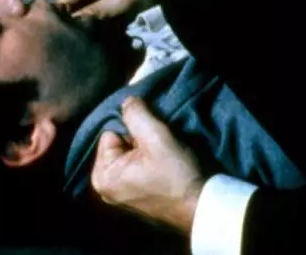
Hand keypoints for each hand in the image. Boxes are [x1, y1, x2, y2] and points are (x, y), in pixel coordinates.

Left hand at [91, 97, 204, 235]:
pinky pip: (137, 166)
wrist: (203, 206)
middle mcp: (105, 187)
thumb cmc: (176, 175)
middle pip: (119, 143)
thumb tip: (126, 100)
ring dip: (147, 150)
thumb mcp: (155, 136)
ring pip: (130, 153)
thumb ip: (135, 113)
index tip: (151, 139)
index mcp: (102, 176)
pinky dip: (150, 162)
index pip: (110, 132)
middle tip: (160, 147)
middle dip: (138, 140)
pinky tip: (164, 167)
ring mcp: (120, 194)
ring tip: (164, 157)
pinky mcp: (136, 196)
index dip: (132, 130)